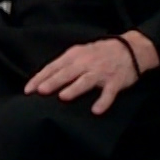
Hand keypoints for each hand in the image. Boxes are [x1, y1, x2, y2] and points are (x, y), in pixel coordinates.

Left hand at [24, 33, 156, 114]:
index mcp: (75, 55)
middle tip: (40, 91)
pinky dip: (103, 101)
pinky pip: (109, 92)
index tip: (28, 89)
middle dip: (53, 82)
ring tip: (63, 97)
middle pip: (67, 73)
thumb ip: (65, 64)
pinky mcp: (115, 81)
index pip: (53, 67)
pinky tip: (96, 110)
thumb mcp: (80, 53)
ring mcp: (101, 72)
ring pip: (86, 81)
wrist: (131, 49)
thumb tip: (44, 78)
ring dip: (74, 89)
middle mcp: (86, 62)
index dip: (40, 77)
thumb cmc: (100, 53)